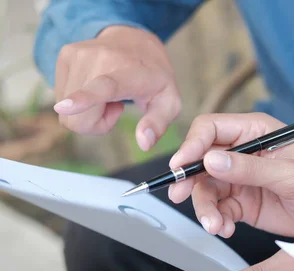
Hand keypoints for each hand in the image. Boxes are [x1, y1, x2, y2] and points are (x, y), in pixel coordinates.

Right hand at [53, 25, 180, 150]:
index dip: (83, 99)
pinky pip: (61, 97)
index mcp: (130, 74)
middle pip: (78, 117)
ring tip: (107, 95)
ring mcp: (78, 55)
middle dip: (96, 124)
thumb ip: (158, 124)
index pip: (104, 87)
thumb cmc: (154, 77)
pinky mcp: (65, 55)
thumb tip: (144, 144)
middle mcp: (100, 59)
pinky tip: (95, 87)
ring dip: (87, 111)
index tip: (64, 108)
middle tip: (116, 107)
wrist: (136, 40)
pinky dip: (79, 100)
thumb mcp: (169, 102)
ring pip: (67, 112)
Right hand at [169, 113, 293, 238]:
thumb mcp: (290, 175)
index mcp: (256, 131)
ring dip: (205, 207)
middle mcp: (244, 153)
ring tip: (216, 225)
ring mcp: (243, 179)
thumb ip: (250, 169)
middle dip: (190, 181)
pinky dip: (217, 220)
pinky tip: (225, 229)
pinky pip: (220, 209)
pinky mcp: (245, 202)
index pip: (211, 129)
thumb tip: (210, 162)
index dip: (191, 146)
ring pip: (207, 189)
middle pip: (202, 161)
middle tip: (181, 198)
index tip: (181, 167)